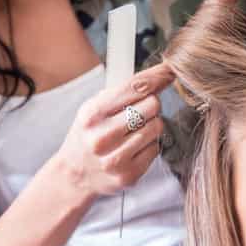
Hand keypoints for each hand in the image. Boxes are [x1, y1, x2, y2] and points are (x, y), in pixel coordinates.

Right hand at [55, 63, 174, 197]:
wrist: (74, 174)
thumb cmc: (89, 135)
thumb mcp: (94, 108)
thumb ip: (122, 92)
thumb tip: (159, 76)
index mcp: (92, 114)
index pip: (135, 87)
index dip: (157, 76)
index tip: (170, 71)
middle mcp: (102, 137)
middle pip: (152, 105)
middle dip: (150, 104)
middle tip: (139, 111)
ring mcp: (116, 159)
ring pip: (157, 126)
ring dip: (151, 124)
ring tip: (134, 131)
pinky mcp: (129, 175)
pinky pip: (156, 148)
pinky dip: (150, 144)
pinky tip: (134, 148)